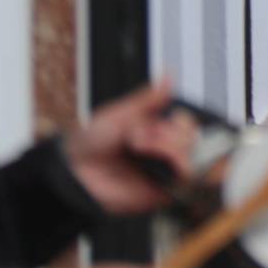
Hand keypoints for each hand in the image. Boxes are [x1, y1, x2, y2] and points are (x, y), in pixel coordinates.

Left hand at [65, 80, 194, 214]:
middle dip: (168, 134)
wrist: (75, 173)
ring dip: (170, 149)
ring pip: (193, 156)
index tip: (156, 120)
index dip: (179, 119)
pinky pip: (187, 181)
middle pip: (192, 138)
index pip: (187, 122)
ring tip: (142, 151)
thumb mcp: (118, 113)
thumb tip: (168, 76)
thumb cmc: (89, 144)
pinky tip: (158, 163)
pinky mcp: (164, 190)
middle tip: (138, 137)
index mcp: (155, 129)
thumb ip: (147, 98)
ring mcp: (164, 169)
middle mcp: (163, 148)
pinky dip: (179, 170)